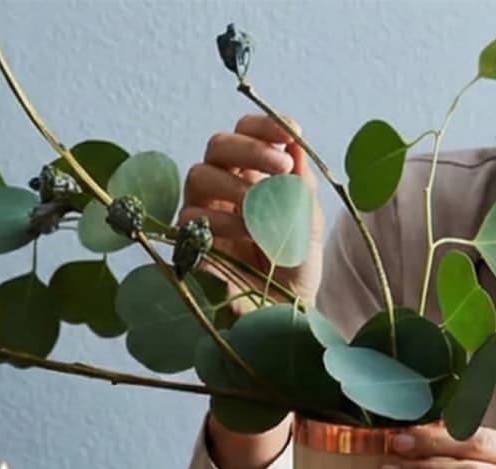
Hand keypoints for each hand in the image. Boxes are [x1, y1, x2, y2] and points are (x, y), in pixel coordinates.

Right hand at [179, 112, 325, 319]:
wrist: (286, 315)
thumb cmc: (295, 268)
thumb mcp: (306, 221)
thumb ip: (299, 184)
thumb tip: (294, 143)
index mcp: (253, 175)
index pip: (247, 134)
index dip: (263, 126)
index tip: (289, 134)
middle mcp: (223, 188)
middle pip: (217, 146)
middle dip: (250, 149)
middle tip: (281, 167)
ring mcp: (203, 214)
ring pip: (199, 176)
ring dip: (235, 188)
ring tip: (263, 213)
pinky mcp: (189, 243)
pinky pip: (189, 218)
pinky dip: (221, 222)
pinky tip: (245, 238)